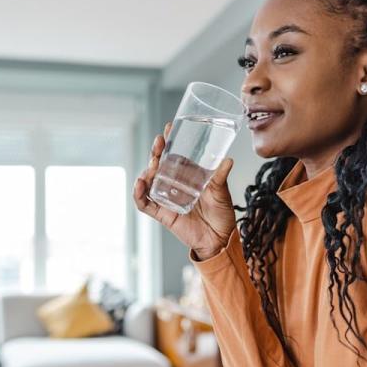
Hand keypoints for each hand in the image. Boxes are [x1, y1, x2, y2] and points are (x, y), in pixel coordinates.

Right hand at [133, 121, 236, 259]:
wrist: (220, 239)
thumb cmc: (222, 214)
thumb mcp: (221, 192)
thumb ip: (221, 176)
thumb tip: (228, 160)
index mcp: (187, 175)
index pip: (174, 155)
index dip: (169, 142)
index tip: (169, 128)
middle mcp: (174, 185)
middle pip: (158, 165)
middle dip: (156, 152)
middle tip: (159, 142)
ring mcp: (166, 198)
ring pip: (149, 181)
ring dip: (146, 171)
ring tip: (152, 165)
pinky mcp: (162, 214)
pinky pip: (145, 203)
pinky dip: (138, 194)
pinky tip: (140, 184)